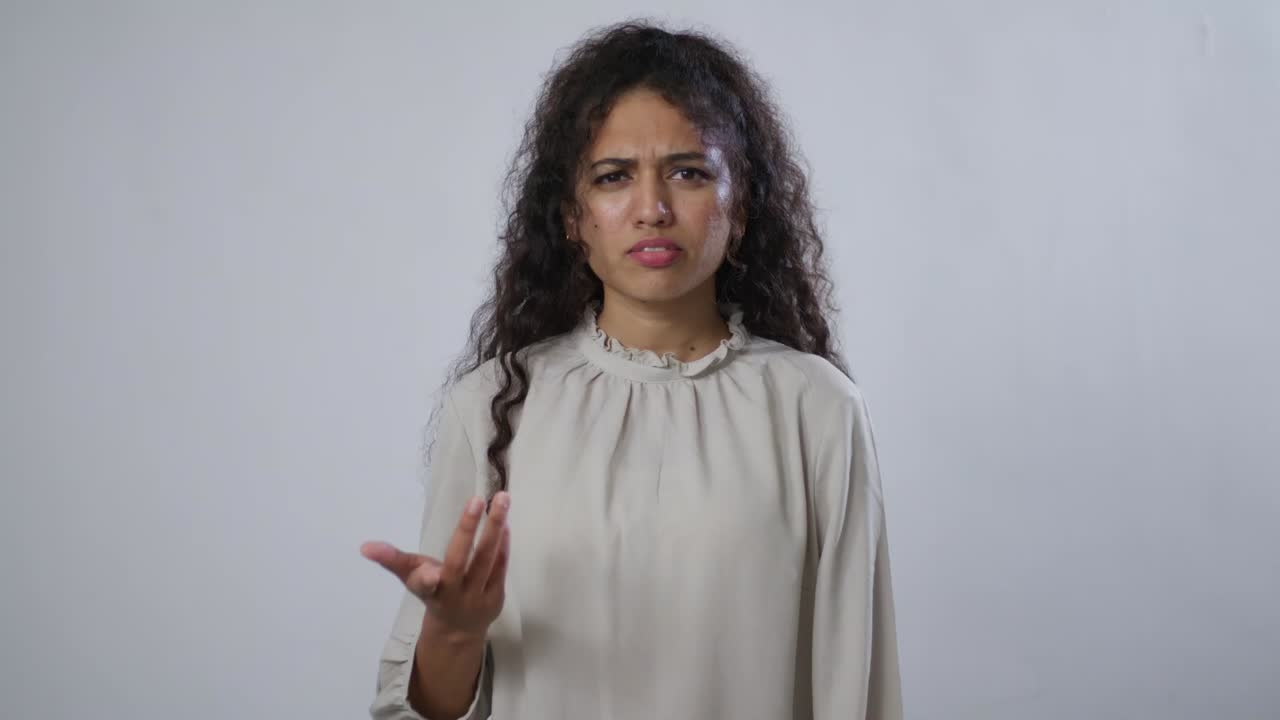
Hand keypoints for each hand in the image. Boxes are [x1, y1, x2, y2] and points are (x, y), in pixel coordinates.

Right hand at [361, 491, 510, 637]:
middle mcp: (452, 594)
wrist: (458, 630)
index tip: (429, 571)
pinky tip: (505, 520)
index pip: (422, 584)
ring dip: (495, 528)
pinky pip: (501, 566)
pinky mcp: (497, 596)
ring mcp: (476, 596)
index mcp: (428, 590)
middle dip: (467, 530)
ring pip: (486, 560)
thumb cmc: (433, 593)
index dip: (424, 578)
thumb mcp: (410, 577)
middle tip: (477, 499)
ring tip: (502, 499)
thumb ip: (392, 560)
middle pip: (460, 562)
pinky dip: (503, 543)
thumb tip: (365, 546)